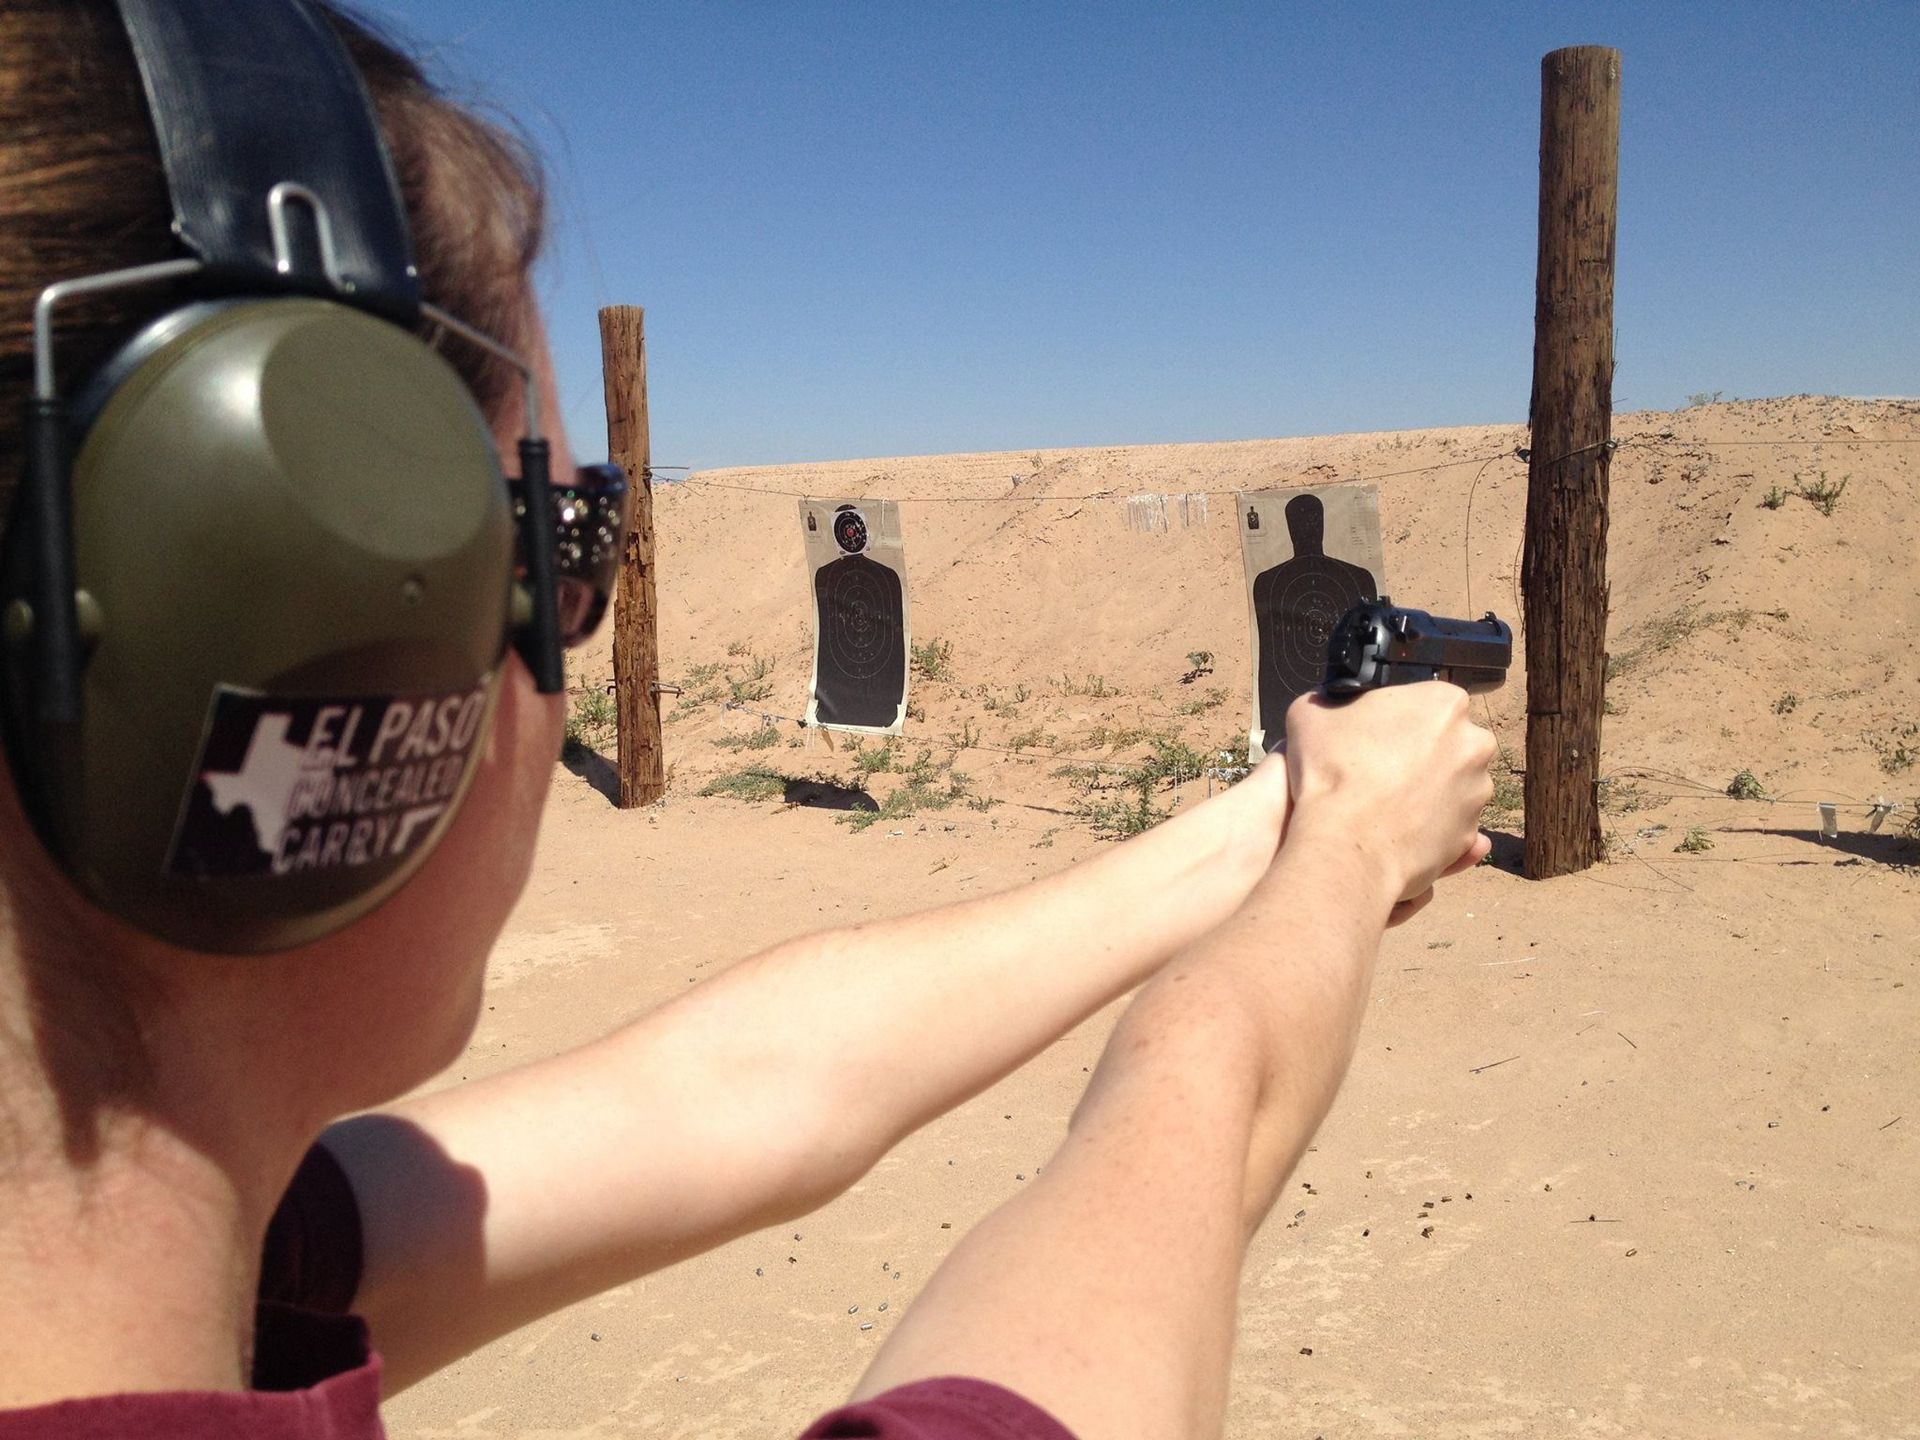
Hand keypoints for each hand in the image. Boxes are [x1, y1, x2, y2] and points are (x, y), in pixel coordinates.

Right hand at [1282, 684, 1495, 907]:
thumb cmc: (1332, 775)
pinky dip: (1427, 827)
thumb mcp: (1310, 713)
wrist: (1346, 847)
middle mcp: (1473, 744)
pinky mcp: (1470, 833)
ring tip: (1383, 805)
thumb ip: (1333, 702)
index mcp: (1444, 703)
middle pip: (1446, 742)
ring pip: (1450, 784)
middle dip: (1419, 753)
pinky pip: (1448, 824)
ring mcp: (1477, 792)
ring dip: (1424, 791)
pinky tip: (1394, 831)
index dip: (1397, 718)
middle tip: (1378, 770)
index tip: (1375, 736)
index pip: (1426, 700)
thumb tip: (1333, 708)